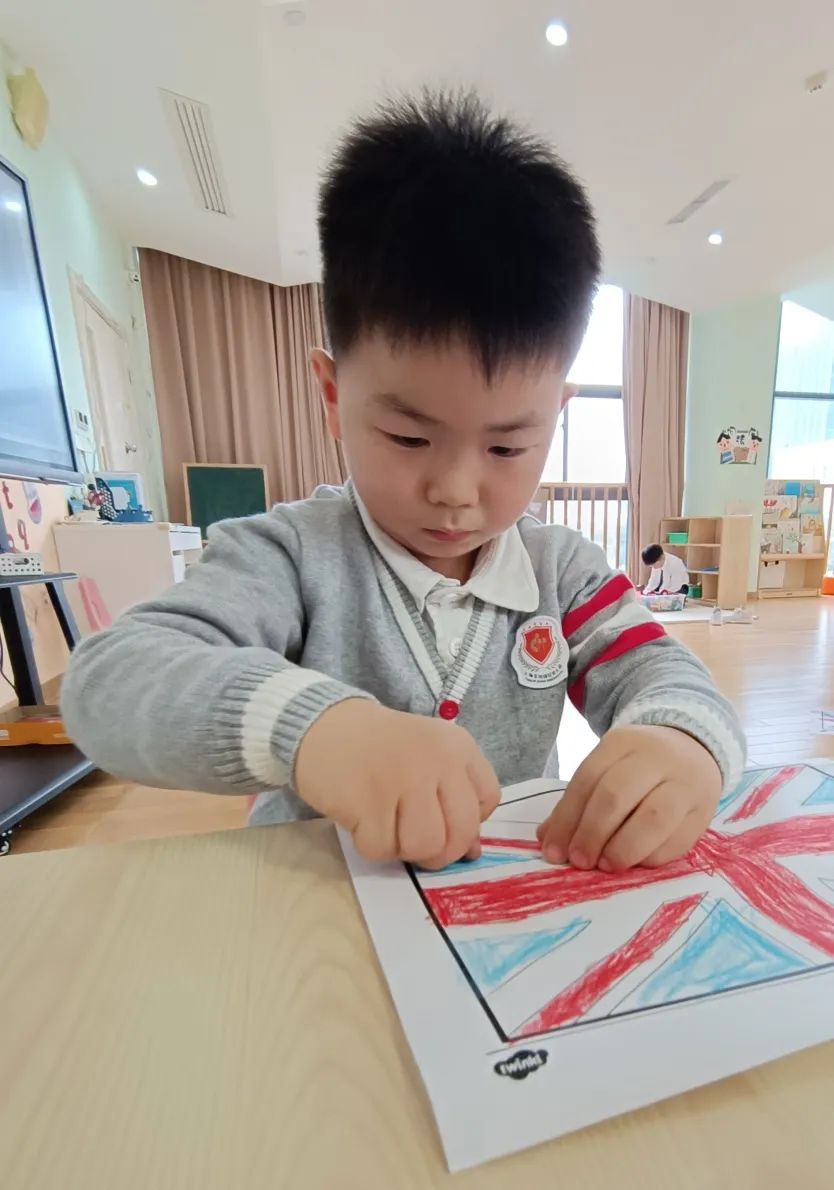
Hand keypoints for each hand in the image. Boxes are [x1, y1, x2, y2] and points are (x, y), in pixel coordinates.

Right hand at [295, 700, 500, 867]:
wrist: (322, 725)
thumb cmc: (380, 747)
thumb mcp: (428, 757)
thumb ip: (454, 798)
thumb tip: (472, 853)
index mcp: (457, 746)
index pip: (488, 800)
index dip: (469, 821)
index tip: (444, 818)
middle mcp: (437, 760)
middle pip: (461, 832)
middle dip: (441, 850)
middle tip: (417, 842)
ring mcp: (403, 780)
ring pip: (425, 846)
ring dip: (405, 850)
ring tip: (388, 828)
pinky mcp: (368, 802)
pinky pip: (383, 849)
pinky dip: (372, 845)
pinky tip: (363, 823)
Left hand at [536, 725, 720, 871]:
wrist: (694, 750)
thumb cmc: (638, 767)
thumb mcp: (607, 768)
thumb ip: (578, 801)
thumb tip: (548, 840)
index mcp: (622, 742)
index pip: (588, 779)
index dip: (567, 818)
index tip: (554, 850)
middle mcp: (656, 758)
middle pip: (616, 796)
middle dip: (591, 834)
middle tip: (579, 861)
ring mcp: (684, 784)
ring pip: (652, 819)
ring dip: (622, 849)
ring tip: (606, 865)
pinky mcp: (703, 813)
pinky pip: (676, 841)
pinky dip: (650, 858)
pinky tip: (634, 864)